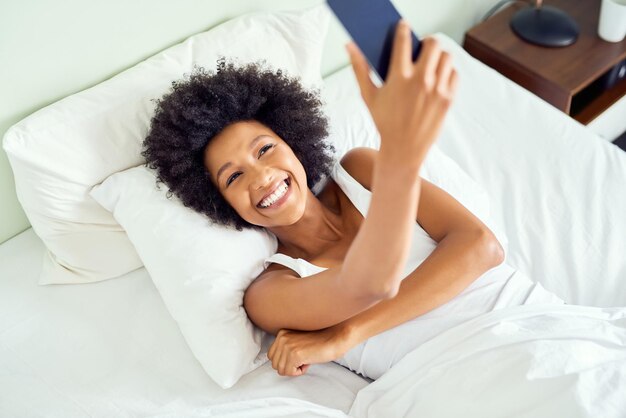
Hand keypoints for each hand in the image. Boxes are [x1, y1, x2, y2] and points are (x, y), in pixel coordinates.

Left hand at [267, 325, 353, 376]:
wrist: (334, 339)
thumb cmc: (319, 342)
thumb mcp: (297, 342)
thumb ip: (285, 348)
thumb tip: (278, 364)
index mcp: (281, 333)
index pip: (271, 356)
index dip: (285, 361)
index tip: (298, 357)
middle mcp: (282, 338)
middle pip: (275, 364)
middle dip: (288, 366)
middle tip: (302, 359)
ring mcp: (287, 346)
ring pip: (281, 370)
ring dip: (294, 369)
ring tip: (306, 359)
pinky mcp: (294, 354)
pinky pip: (289, 372)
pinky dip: (299, 372)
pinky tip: (308, 362)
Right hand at [346, 21, 457, 163]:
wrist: (403, 149)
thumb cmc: (384, 122)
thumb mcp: (369, 96)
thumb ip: (359, 68)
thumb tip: (349, 46)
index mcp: (399, 78)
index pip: (403, 41)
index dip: (403, 29)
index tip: (403, 26)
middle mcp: (421, 81)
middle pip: (433, 43)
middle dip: (427, 41)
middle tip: (422, 46)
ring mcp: (437, 90)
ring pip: (446, 56)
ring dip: (439, 55)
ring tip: (431, 61)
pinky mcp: (448, 99)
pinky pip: (454, 74)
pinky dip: (448, 72)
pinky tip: (438, 76)